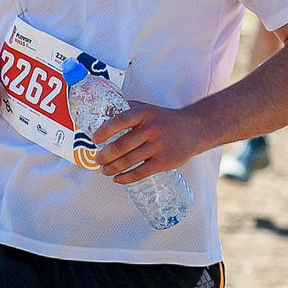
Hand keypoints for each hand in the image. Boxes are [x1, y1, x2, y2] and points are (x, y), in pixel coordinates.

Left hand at [85, 102, 207, 184]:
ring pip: (128, 161)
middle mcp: (151, 129)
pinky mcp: (164, 162)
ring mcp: (158, 146)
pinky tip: (117, 178)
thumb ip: (128, 109)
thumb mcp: (148, 108)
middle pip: (120, 146)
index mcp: (144, 114)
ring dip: (111, 168)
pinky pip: (140, 173)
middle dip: (104, 156)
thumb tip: (103, 113)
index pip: (118, 121)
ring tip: (104, 170)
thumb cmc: (165, 120)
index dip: (103, 131)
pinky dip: (125, 177)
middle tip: (97, 159)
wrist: (194, 129)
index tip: (94, 139)